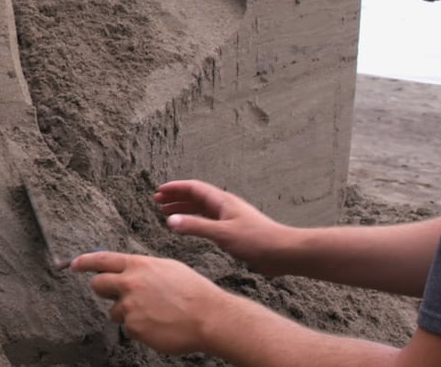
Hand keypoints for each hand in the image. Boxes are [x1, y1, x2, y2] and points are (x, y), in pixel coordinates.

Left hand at [71, 251, 220, 354]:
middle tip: (115, 295)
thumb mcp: (167, 268)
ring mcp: (130, 306)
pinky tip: (158, 324)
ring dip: (127, 312)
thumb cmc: (193, 291)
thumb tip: (128, 271)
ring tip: (153, 313)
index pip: (102, 260)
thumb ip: (143, 269)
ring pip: (115, 311)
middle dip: (103, 289)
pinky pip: (129, 327)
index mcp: (138, 265)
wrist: (208, 316)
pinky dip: (140, 327)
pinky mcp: (134, 327)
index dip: (85, 262)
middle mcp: (129, 283)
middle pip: (98, 285)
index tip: (75, 264)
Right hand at [155, 180, 292, 275]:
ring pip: (201, 209)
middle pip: (196, 196)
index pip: (194, 188)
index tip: (159, 192)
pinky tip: (189, 228)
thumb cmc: (256, 240)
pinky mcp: (233, 231)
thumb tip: (170, 220)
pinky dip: (194, 221)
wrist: (283, 252)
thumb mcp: (222, 234)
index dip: (175, 188)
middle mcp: (225, 206)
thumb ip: (195, 227)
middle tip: (158, 201)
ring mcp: (229, 218)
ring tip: (168, 213)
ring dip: (184, 209)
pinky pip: (208, 220)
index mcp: (222, 201)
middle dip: (176, 197)